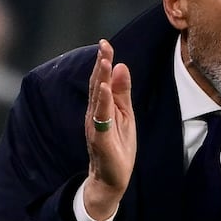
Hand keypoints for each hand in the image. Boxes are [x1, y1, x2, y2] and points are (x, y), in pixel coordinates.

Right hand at [83, 39, 136, 220]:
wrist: (112, 178)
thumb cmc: (118, 145)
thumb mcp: (125, 114)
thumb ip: (122, 92)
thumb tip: (120, 66)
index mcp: (103, 107)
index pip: (101, 80)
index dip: (104, 61)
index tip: (105, 42)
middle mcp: (95, 114)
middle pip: (96, 85)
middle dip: (100, 64)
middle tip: (104, 45)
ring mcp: (96, 126)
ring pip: (97, 99)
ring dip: (99, 80)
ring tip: (104, 61)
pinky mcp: (100, 140)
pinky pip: (100, 119)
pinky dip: (102, 104)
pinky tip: (103, 91)